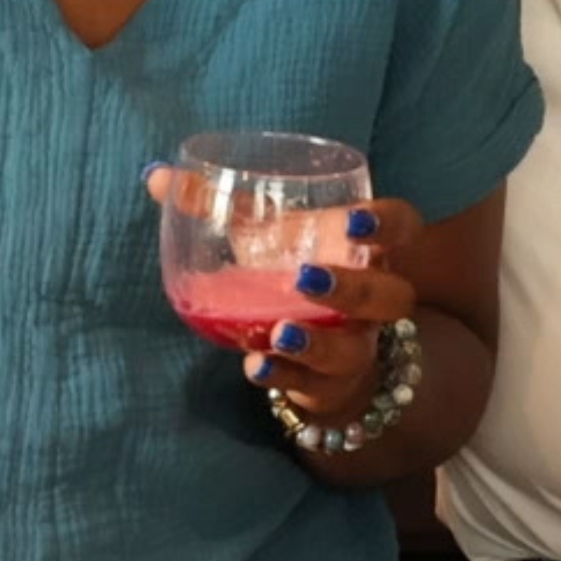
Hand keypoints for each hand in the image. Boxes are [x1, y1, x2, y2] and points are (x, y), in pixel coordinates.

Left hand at [147, 172, 425, 431]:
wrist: (321, 346)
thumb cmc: (295, 270)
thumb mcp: (266, 236)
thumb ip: (221, 205)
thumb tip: (156, 176)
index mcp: (367, 250)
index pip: (404, 228)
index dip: (390, 223)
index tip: (355, 217)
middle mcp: (373, 300)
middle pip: (392, 295)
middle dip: (356, 288)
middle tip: (306, 278)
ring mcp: (356, 343)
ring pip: (355, 349)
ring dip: (319, 342)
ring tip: (279, 332)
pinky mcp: (330, 382)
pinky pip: (313, 384)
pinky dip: (283, 375)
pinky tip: (254, 364)